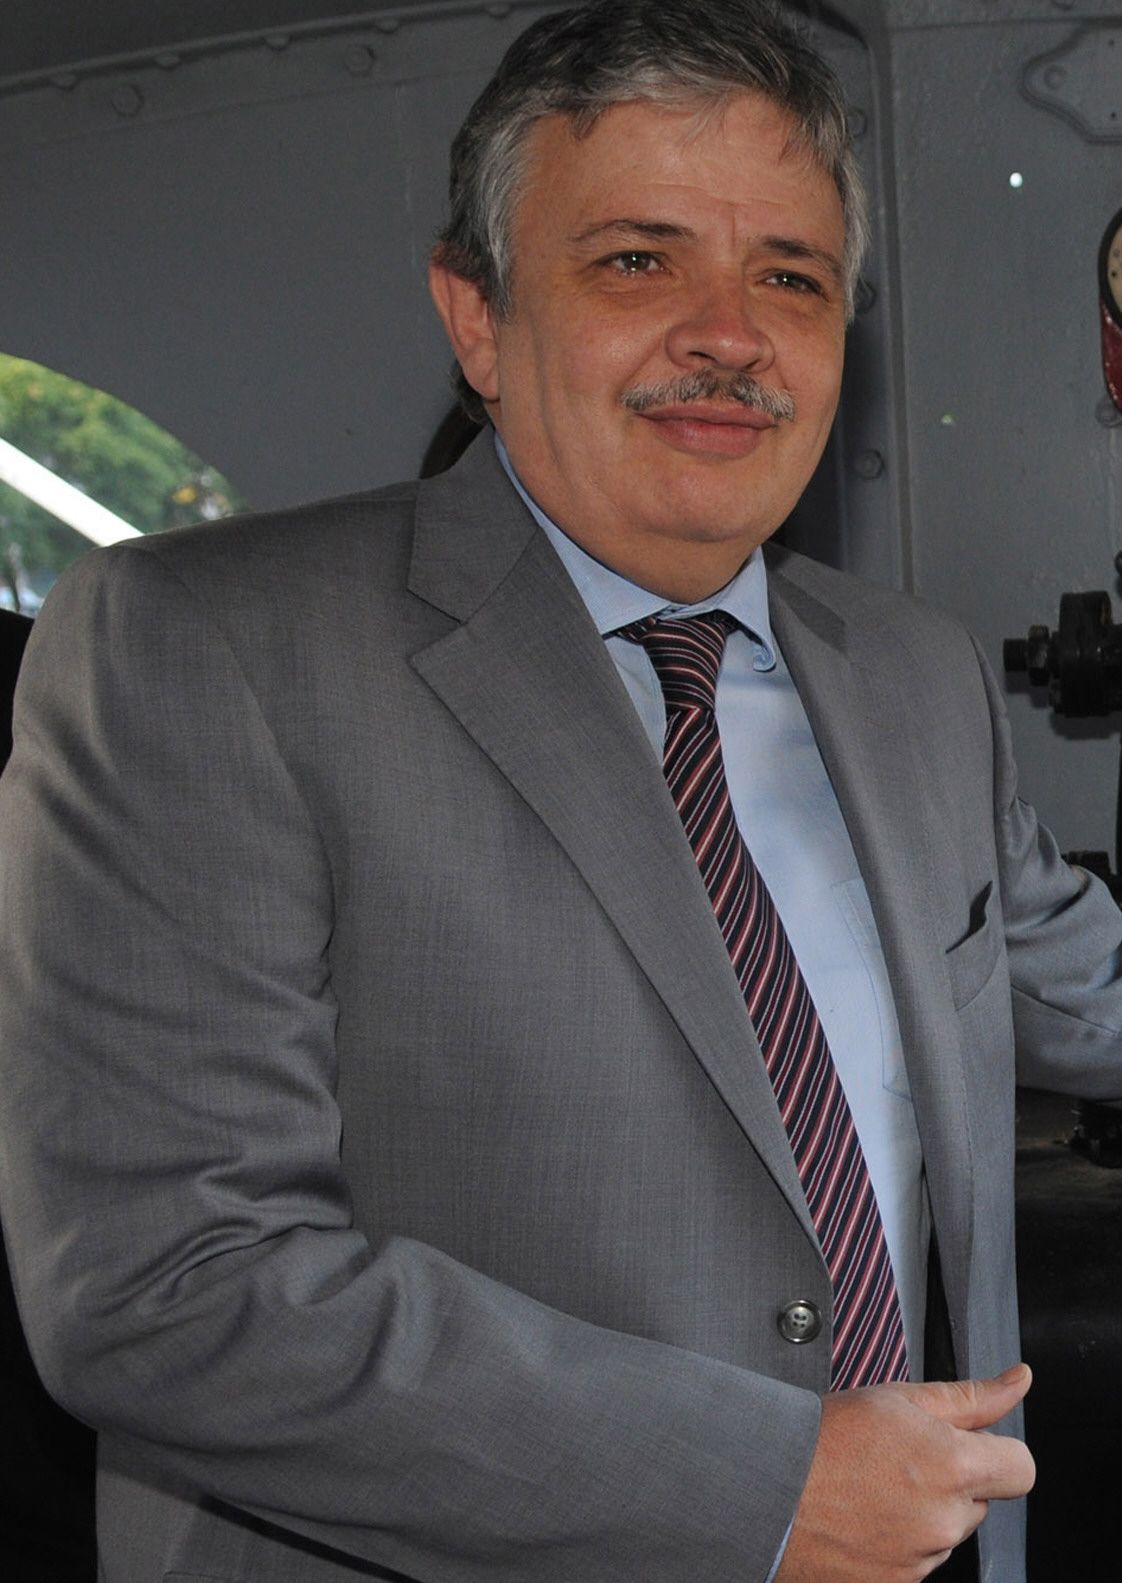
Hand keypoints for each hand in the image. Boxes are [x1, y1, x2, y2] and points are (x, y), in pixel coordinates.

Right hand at [776, 1362, 1034, 1581]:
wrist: (768, 1489)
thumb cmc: (825, 1437)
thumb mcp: (898, 1398)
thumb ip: (971, 1396)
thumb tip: (1018, 1381)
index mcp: (953, 1466)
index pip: (1021, 1467)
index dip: (997, 1450)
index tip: (969, 1444)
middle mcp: (945, 1521)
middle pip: (979, 1499)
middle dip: (952, 1478)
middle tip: (898, 1457)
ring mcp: (922, 1560)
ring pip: (947, 1530)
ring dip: (924, 1510)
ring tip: (871, 1485)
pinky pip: (918, 1560)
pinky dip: (899, 1541)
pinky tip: (863, 1516)